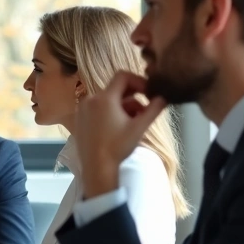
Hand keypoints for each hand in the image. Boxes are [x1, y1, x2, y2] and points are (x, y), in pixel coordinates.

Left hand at [75, 71, 166, 198]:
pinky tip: (119, 126)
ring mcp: (82, 109)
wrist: (97, 167)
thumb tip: (164, 97)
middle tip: (144, 110)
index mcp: (104, 98)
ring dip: (123, 106)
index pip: (122, 76)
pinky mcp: (79, 119)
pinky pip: (97, 108)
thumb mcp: (140, 127)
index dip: (138, 81)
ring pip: (107, 99)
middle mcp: (90, 99)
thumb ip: (154, 109)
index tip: (148, 93)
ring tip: (134, 121)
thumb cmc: (118, 146)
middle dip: (132, 97)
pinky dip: (110, 112)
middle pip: (115, 89)